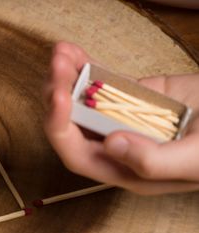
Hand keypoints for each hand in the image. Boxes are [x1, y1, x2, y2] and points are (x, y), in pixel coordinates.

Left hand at [43, 41, 198, 194]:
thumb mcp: (194, 160)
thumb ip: (153, 160)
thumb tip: (110, 144)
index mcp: (124, 169)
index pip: (78, 154)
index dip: (61, 128)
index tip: (60, 96)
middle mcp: (115, 146)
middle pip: (71, 125)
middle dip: (57, 95)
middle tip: (58, 65)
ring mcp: (121, 119)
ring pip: (80, 102)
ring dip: (65, 78)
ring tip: (62, 53)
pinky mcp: (132, 96)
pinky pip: (102, 82)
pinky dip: (86, 67)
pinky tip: (75, 53)